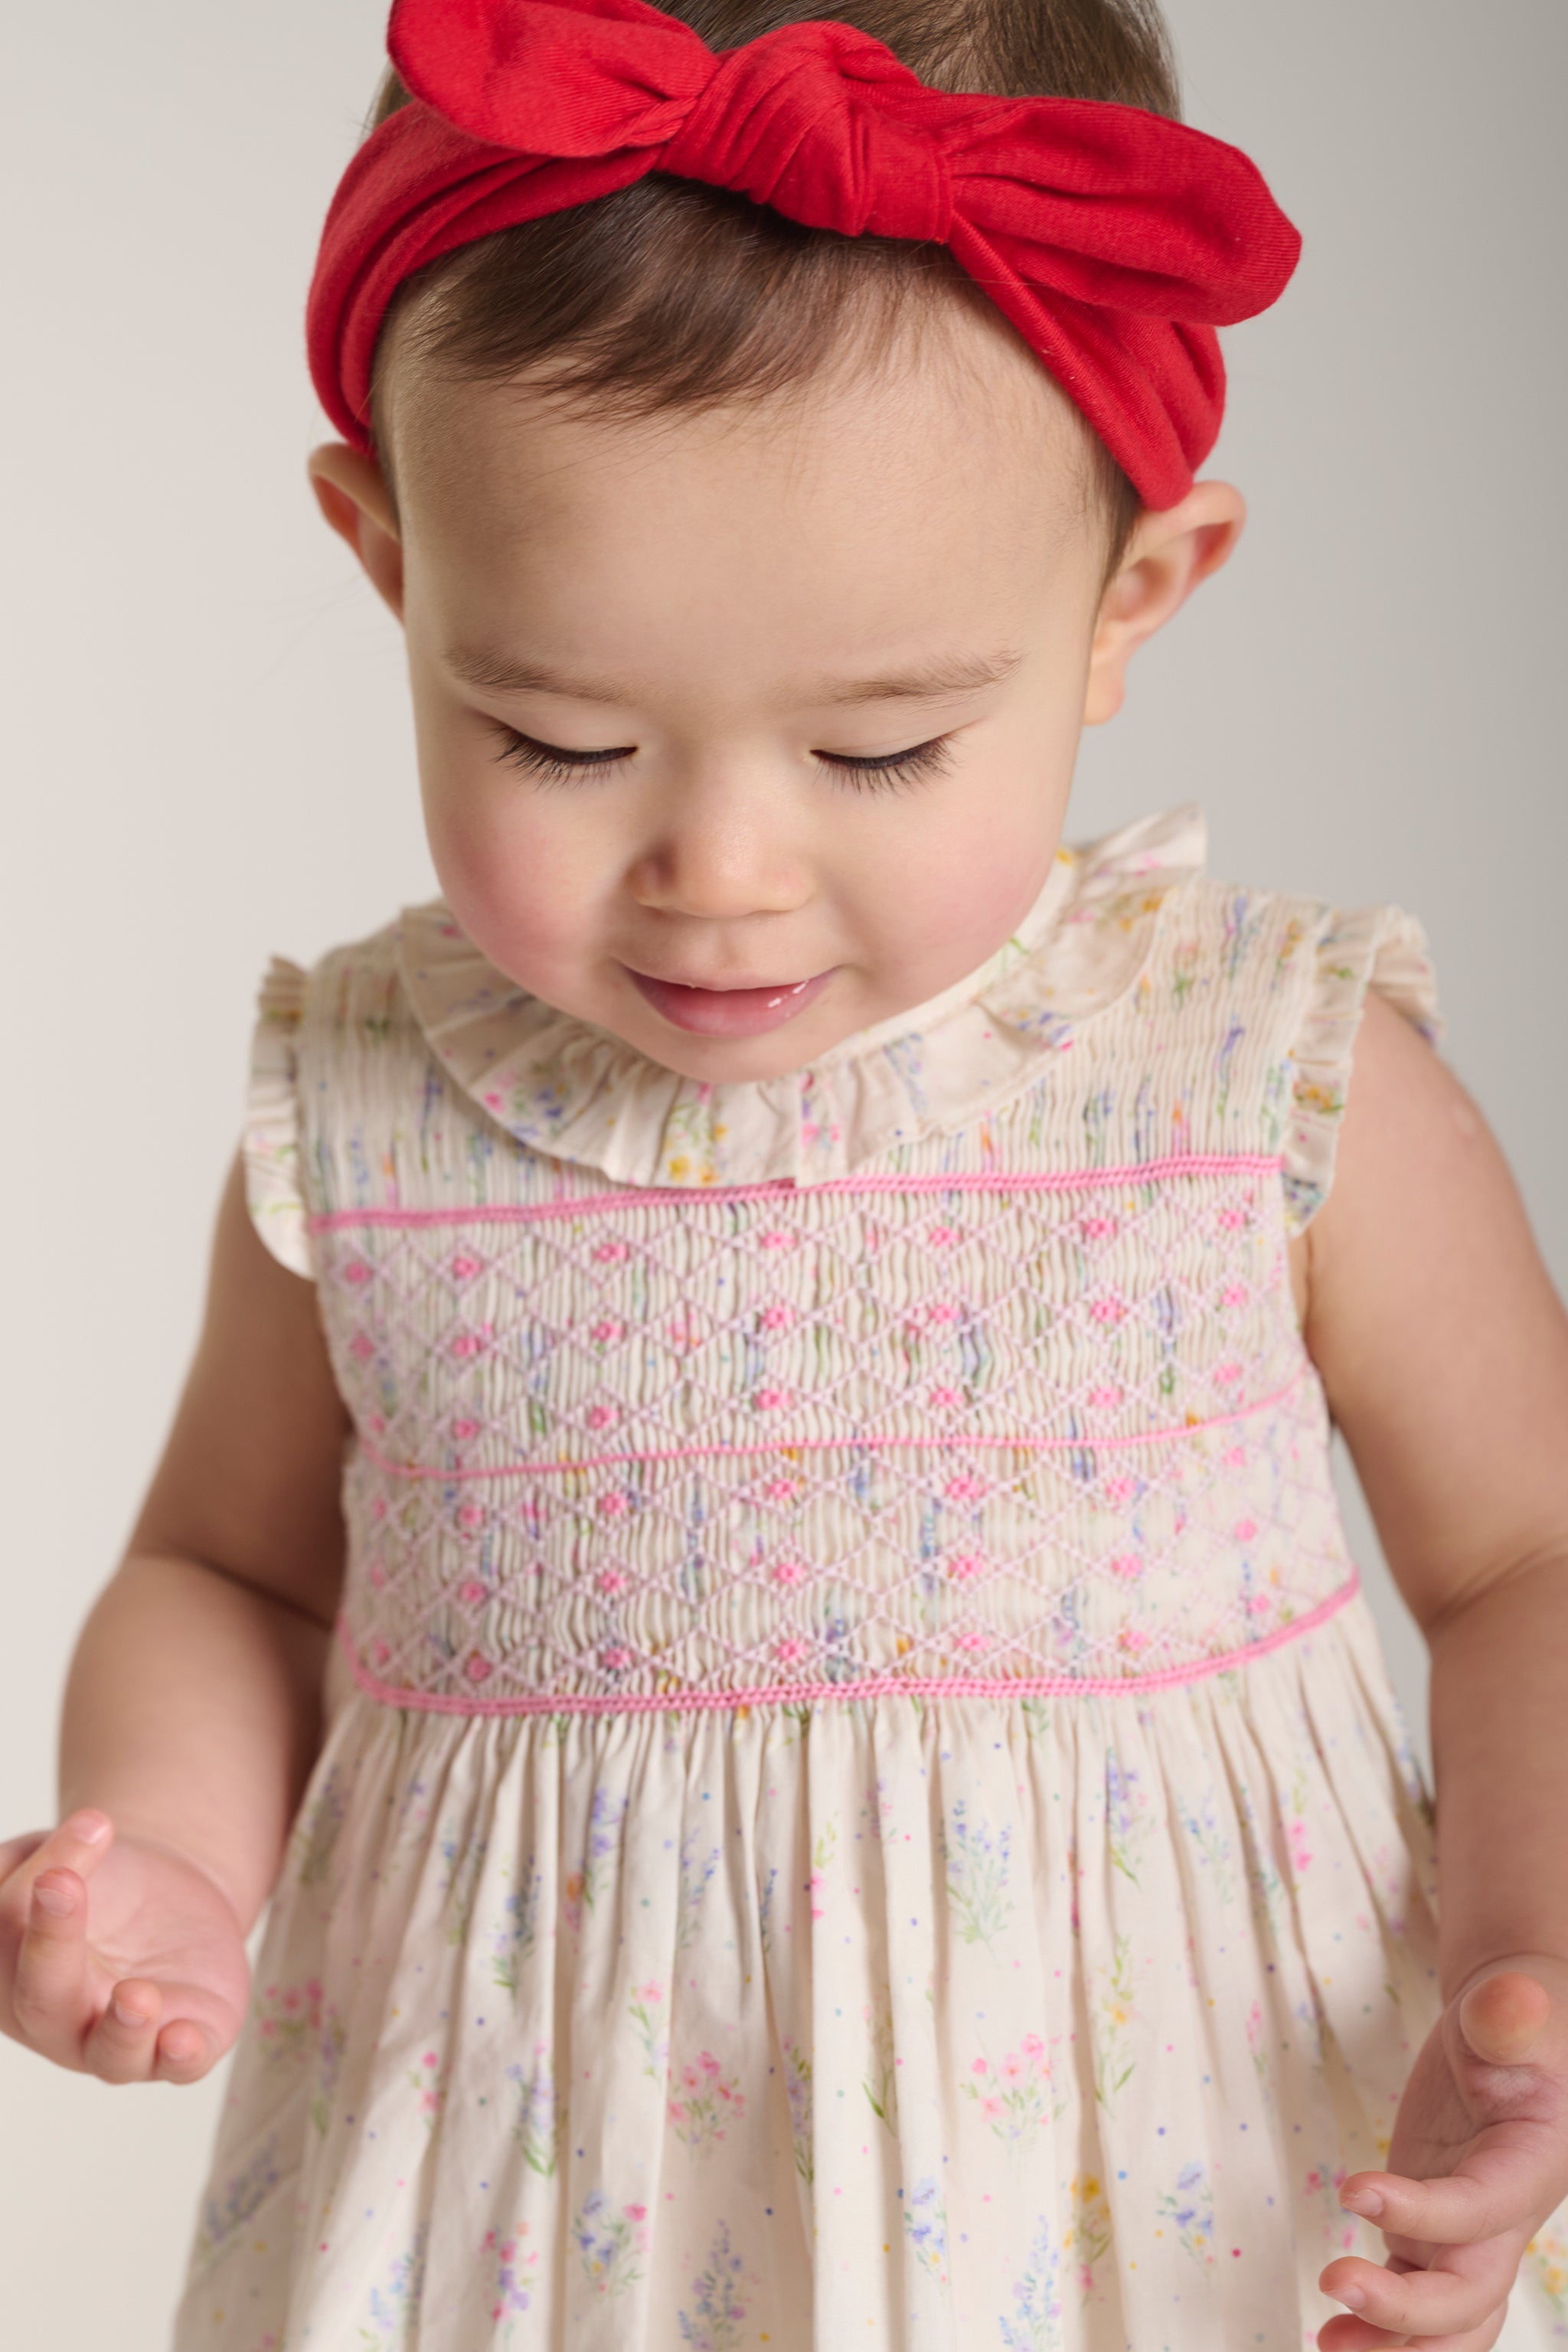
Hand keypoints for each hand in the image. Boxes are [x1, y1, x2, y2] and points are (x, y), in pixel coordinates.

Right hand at [0, 1811, 249, 2083]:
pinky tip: (183, 2040)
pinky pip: (179, 2066)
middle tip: (62, 1885)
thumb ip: (26, 1861)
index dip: (35, 1884)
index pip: (8, 1932)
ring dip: (122, 2028)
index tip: (84, 1827)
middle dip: (51, 1942)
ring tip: (136, 1995)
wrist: (170, 1902)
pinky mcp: (182, 2043)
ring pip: (111, 2054)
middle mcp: (56, 2022)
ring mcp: (118, 2040)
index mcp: (12, 1976)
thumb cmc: (97, 1887)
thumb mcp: (59, 1858)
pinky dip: (180, 2057)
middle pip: (43, 1998)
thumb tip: (35, 1868)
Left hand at [1318, 1957, 1567, 2348]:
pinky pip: (1416, 2295)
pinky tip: (1332, 2335)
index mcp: (1531, 2165)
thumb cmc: (1513, 2016)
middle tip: (1335, 2284)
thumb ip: (1508, 2014)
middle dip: (1409, 2309)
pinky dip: (1382, 2324)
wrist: (1512, 2031)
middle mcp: (1505, 2217)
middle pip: (1470, 2292)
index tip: (1355, 2190)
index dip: (1424, 2214)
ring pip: (1449, 2318)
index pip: (1480, 2210)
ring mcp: (1468, 2234)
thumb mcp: (1513, 2005)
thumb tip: (1513, 2001)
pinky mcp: (1432, 2232)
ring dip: (1396, 2345)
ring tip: (1328, 2344)